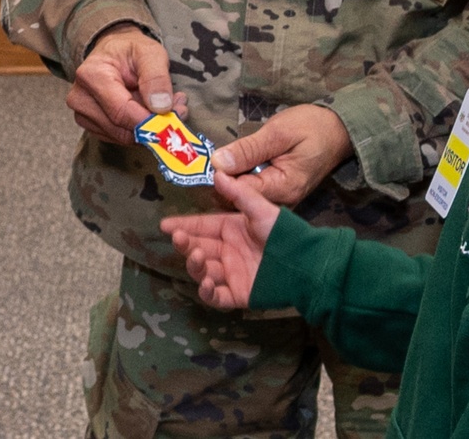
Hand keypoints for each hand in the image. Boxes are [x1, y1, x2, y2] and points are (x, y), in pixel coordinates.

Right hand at [65, 23, 186, 144]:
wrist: (114, 53)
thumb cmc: (130, 50)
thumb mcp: (150, 52)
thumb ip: (157, 77)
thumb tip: (161, 107)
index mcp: (92, 75)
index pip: (121, 111)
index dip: (149, 120)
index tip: (174, 117)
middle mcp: (80, 98)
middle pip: (121, 128)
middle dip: (153, 124)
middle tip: (179, 109)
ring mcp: (82, 114)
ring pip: (121, 136)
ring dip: (148, 127)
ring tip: (167, 106)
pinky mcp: (89, 125)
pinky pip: (118, 137)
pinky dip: (138, 129)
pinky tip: (149, 111)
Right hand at [161, 170, 278, 308]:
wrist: (303, 261)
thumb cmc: (282, 231)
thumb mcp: (260, 208)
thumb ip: (239, 193)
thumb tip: (217, 172)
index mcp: (231, 229)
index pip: (202, 226)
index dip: (183, 225)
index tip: (164, 224)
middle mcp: (228, 251)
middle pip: (198, 248)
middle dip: (186, 244)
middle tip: (178, 239)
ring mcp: (232, 273)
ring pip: (204, 271)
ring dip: (196, 265)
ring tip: (198, 256)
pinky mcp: (239, 294)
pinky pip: (217, 296)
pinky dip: (208, 292)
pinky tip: (207, 283)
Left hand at [212, 104, 351, 206]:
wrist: (340, 130)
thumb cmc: (312, 127)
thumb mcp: (279, 132)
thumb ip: (249, 149)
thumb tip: (217, 163)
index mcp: (282, 189)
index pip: (240, 194)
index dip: (221, 179)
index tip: (206, 164)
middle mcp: (281, 201)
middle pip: (240, 200)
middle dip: (223, 182)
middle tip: (208, 161)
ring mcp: (281, 198)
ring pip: (246, 195)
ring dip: (232, 178)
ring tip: (222, 160)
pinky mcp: (280, 191)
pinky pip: (255, 188)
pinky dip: (243, 177)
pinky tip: (237, 164)